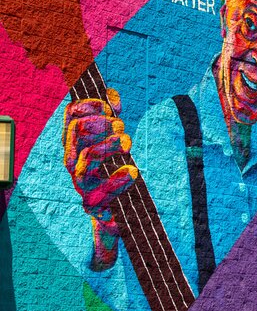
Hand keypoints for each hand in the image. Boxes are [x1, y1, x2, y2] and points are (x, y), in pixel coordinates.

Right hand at [62, 89, 136, 218]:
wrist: (115, 214)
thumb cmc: (112, 172)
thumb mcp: (112, 143)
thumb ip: (111, 118)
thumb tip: (112, 95)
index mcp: (76, 143)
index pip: (72, 115)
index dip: (90, 104)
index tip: (109, 107)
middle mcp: (74, 161)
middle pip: (77, 131)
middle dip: (103, 123)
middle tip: (122, 127)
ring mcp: (81, 183)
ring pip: (87, 158)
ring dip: (110, 145)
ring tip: (128, 143)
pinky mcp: (93, 205)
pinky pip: (101, 192)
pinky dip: (117, 180)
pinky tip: (132, 172)